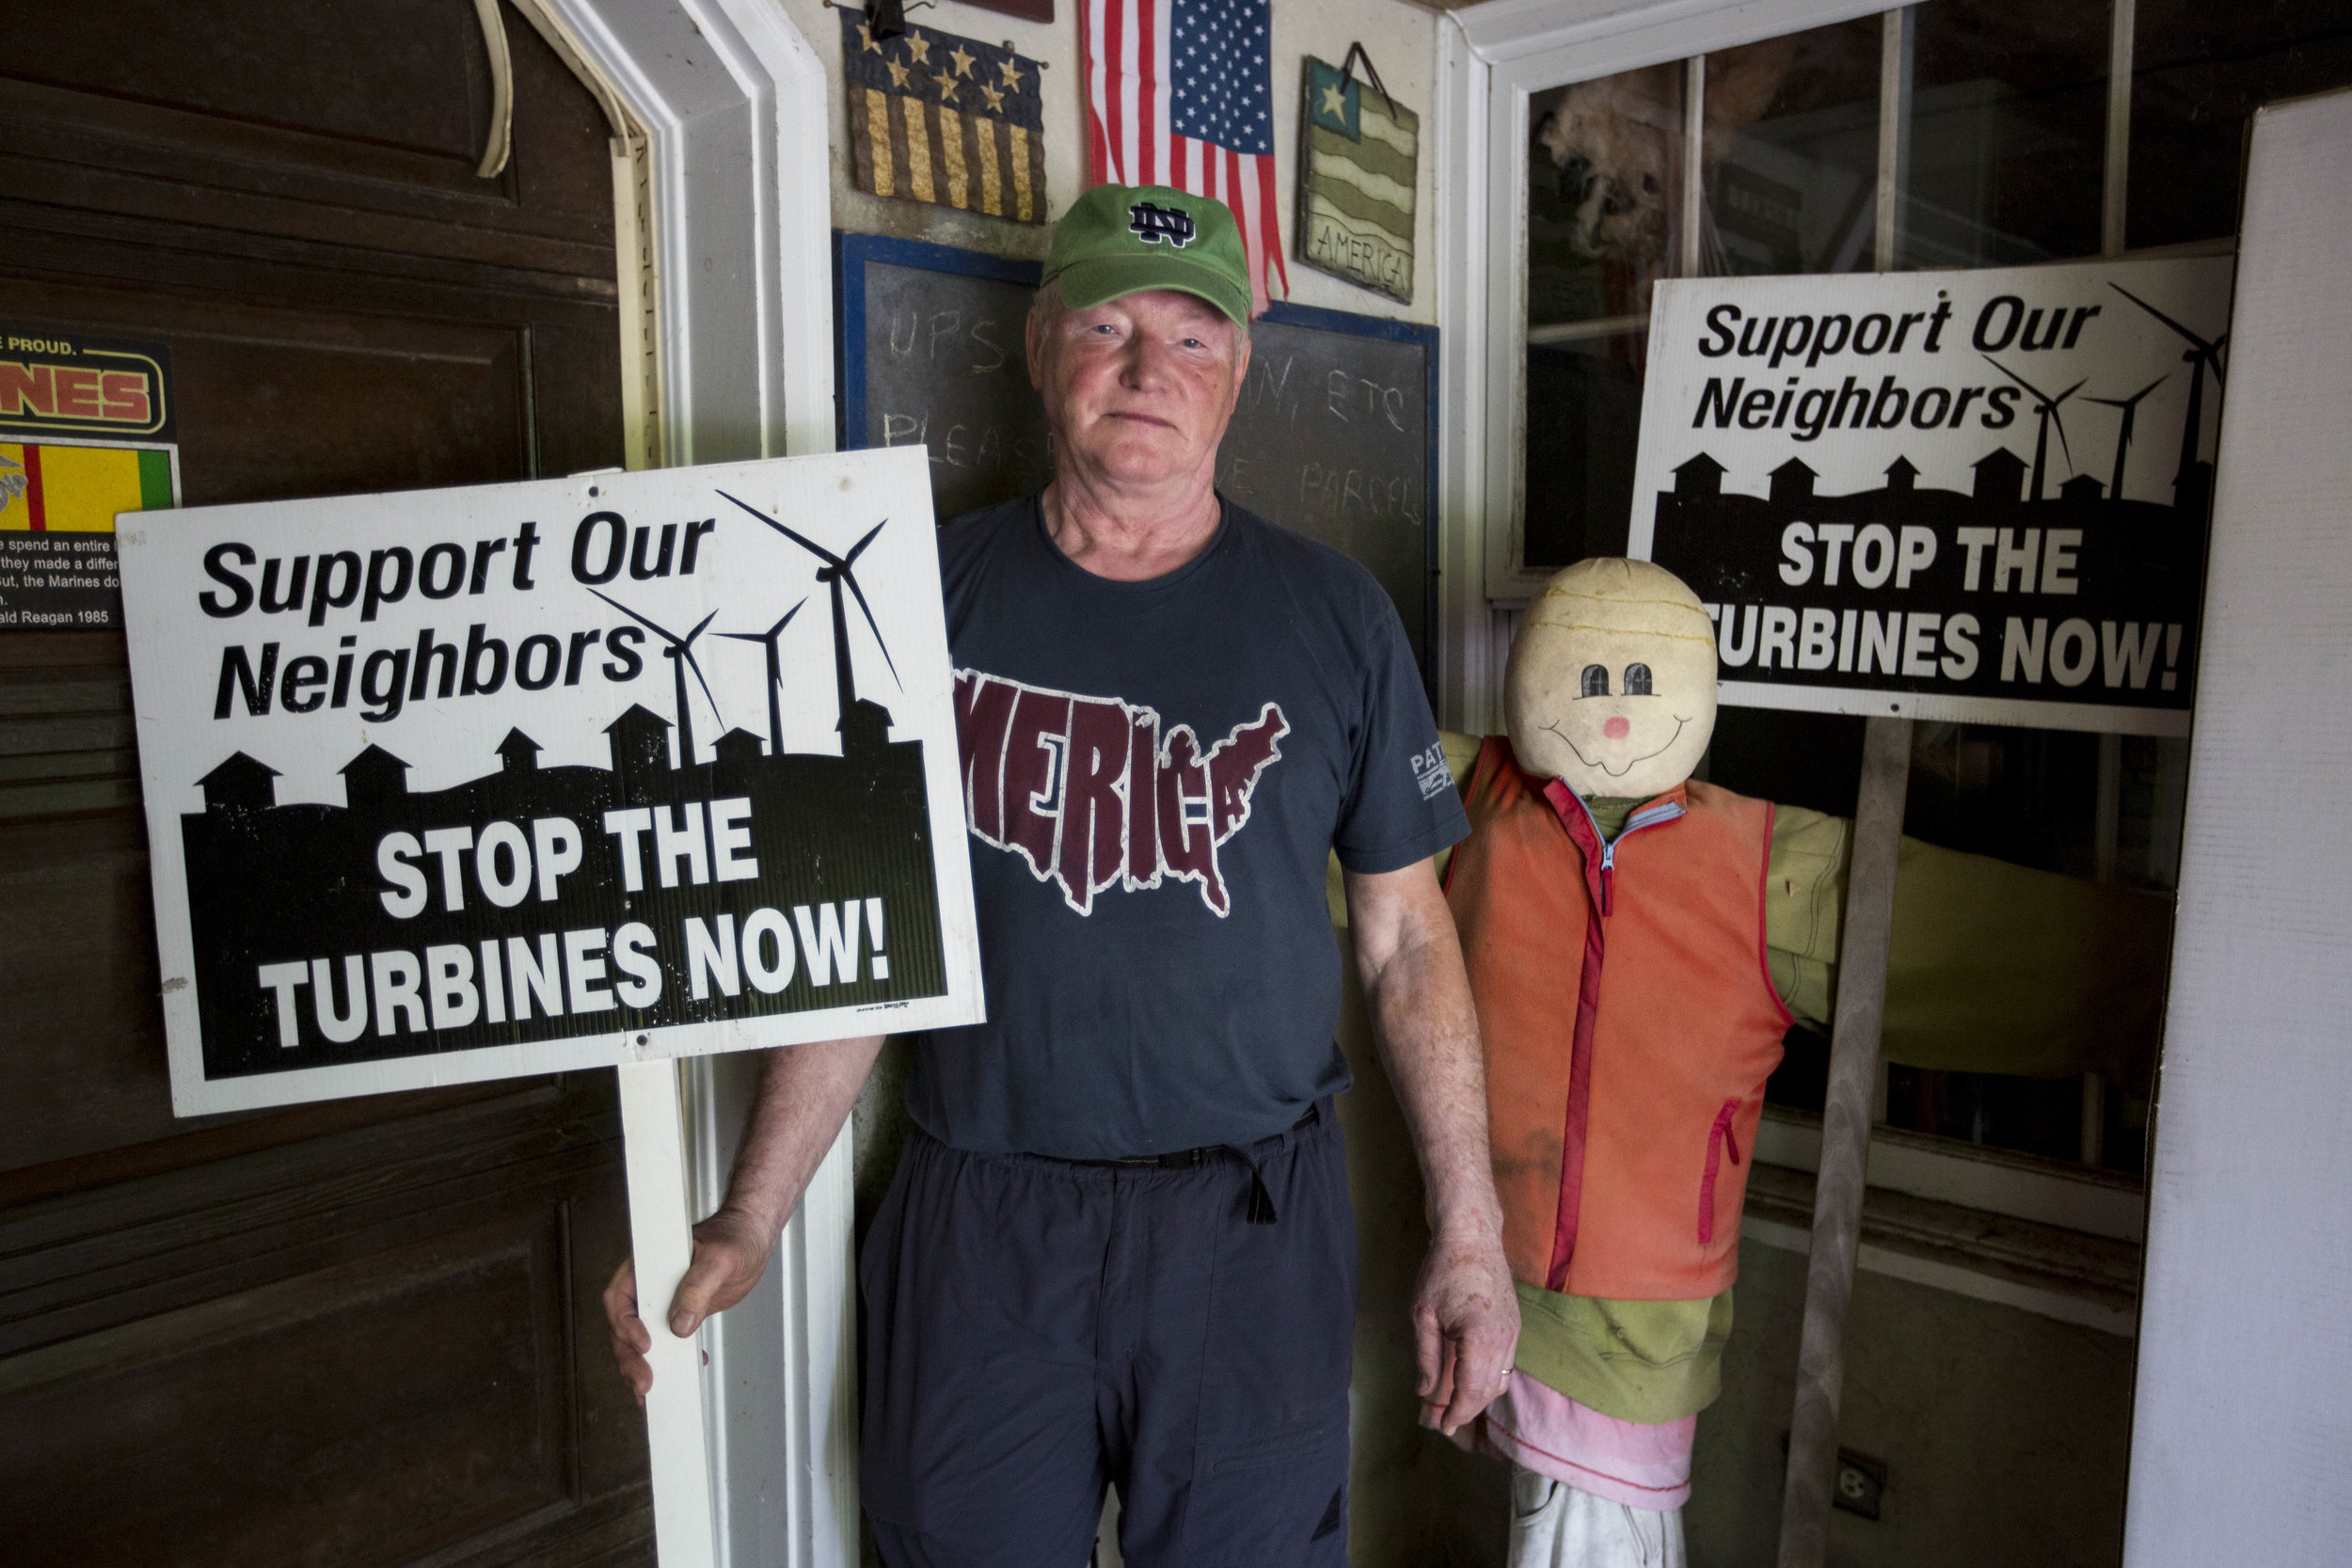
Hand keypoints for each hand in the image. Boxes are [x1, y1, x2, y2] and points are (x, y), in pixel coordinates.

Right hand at [601, 1206, 779, 1404]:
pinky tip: (683, 1372)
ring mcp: (663, 1300)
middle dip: (630, 1357)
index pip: (619, 1298)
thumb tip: (680, 1323)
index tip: (646, 1345)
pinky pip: (666, 1340)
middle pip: (625, 1326)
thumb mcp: (719, 1259)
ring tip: (650, 1391)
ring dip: (643, 1365)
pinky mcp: (680, 1313)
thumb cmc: (734, 1236)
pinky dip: (671, 1360)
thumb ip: (698, 1287)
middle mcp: (649, 1284)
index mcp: (647, 1264)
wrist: (752, 1237)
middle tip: (645, 1382)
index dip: (625, 1325)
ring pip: (640, 1338)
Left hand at [1411, 1222, 1520, 1436]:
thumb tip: (1425, 1392)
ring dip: (1480, 1397)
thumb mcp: (1423, 1314)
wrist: (1473, 1236)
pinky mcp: (1515, 1326)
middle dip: (1468, 1410)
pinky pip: (1506, 1365)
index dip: (1457, 1413)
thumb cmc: (1442, 1270)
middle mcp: (1504, 1340)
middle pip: (1489, 1390)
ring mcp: (1514, 1333)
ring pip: (1502, 1380)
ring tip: (1456, 1405)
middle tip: (1446, 1423)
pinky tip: (1471, 1380)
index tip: (1443, 1427)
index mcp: (1480, 1338)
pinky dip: (1490, 1379)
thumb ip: (1426, 1356)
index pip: (1471, 1390)